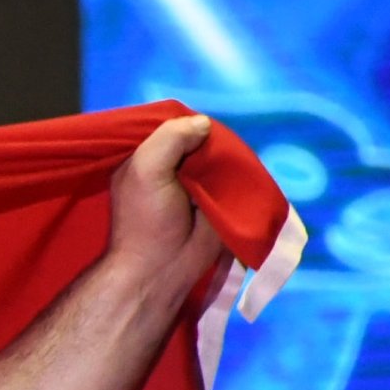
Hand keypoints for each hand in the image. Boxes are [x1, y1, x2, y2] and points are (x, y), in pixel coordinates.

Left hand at [104, 114, 223, 305]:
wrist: (162, 268)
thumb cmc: (146, 220)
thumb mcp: (146, 168)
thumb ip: (170, 137)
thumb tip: (204, 123)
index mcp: (147, 157)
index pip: (171, 125)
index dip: (186, 122)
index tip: (199, 123)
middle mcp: (172, 166)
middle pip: (199, 137)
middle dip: (210, 136)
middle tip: (221, 141)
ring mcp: (197, 183)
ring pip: (218, 155)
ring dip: (228, 154)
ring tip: (232, 156)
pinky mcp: (219, 198)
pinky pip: (234, 175)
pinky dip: (240, 170)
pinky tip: (243, 167)